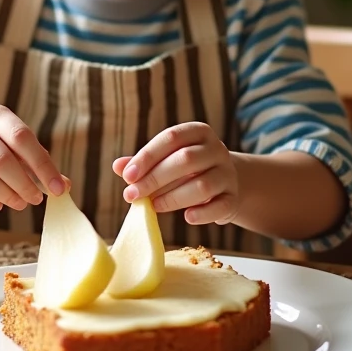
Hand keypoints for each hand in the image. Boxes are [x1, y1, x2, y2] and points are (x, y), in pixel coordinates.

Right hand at [0, 104, 65, 212]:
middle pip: (2, 162)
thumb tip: (65, 185)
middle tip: (37, 199)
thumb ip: (35, 157)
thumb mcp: (8, 134)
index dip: (43, 165)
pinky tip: (0, 204)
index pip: (23, 138)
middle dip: (24, 185)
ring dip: (8, 196)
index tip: (58, 188)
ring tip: (21, 203)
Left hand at [113, 122, 239, 224]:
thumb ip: (144, 162)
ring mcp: (228, 174)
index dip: (147, 156)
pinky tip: (186, 217)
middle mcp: (216, 149)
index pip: (171, 138)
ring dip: (173, 198)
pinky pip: (220, 206)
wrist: (226, 183)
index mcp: (198, 132)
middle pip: (186, 160)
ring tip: (153, 206)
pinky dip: (202, 214)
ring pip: (202, 185)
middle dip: (155, 178)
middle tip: (132, 195)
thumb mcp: (167, 159)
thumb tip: (118, 166)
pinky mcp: (233, 198)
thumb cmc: (188, 170)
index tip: (127, 175)